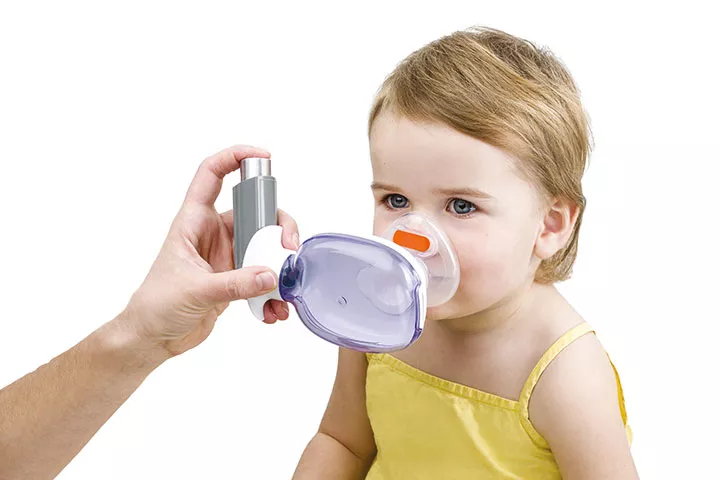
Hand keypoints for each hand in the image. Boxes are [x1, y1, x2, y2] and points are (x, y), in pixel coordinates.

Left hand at [120, 145, 299, 358]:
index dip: (236, 157)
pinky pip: (264, 276)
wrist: (153, 337)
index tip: (264, 157)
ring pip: (264, 245)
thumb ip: (234, 283)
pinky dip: (273, 292)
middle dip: (278, 227)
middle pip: (255, 212)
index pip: (212, 174)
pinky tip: (274, 310)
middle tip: (288, 248)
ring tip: (283, 290)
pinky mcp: (236, 279)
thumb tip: (270, 276)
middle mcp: (214, 233)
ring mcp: (227, 255)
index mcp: (194, 221)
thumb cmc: (156, 305)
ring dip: (279, 266)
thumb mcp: (195, 291)